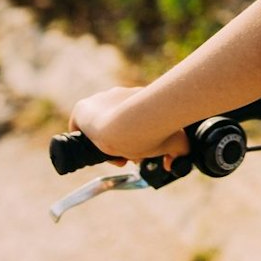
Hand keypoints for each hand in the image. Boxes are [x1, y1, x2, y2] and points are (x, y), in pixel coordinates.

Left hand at [69, 86, 189, 164]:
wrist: (131, 124)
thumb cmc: (156, 128)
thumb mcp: (175, 140)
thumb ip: (179, 151)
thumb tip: (173, 164)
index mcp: (139, 98)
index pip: (135, 117)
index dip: (138, 136)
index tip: (142, 149)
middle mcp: (118, 96)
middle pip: (118, 121)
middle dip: (124, 141)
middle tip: (131, 155)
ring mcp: (99, 100)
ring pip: (101, 125)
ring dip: (108, 142)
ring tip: (118, 157)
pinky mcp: (82, 109)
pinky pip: (81, 126)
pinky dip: (88, 140)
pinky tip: (96, 152)